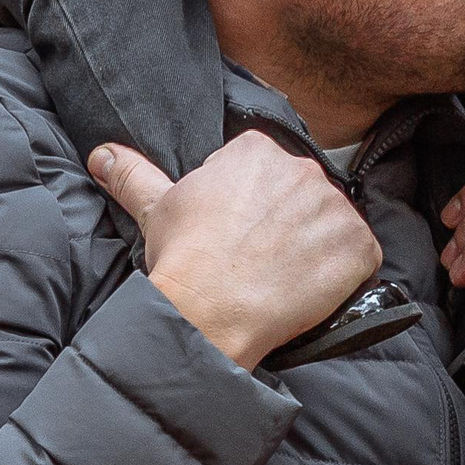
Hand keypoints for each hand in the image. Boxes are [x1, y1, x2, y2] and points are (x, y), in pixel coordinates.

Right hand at [91, 133, 382, 369]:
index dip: (253, 205)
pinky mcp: (360, 246)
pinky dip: (345, 276)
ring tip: (282, 278)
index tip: (238, 232)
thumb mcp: (156, 209)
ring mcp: (336, 207)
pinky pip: (362, 257)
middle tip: (260, 258)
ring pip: (333, 225)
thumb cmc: (184, 260)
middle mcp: (303, 168)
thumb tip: (102, 154)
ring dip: (317, 249)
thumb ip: (134, 174)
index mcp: (257, 150)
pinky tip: (311, 291)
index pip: (265, 170)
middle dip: (288, 224)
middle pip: (303, 195)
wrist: (210, 314)